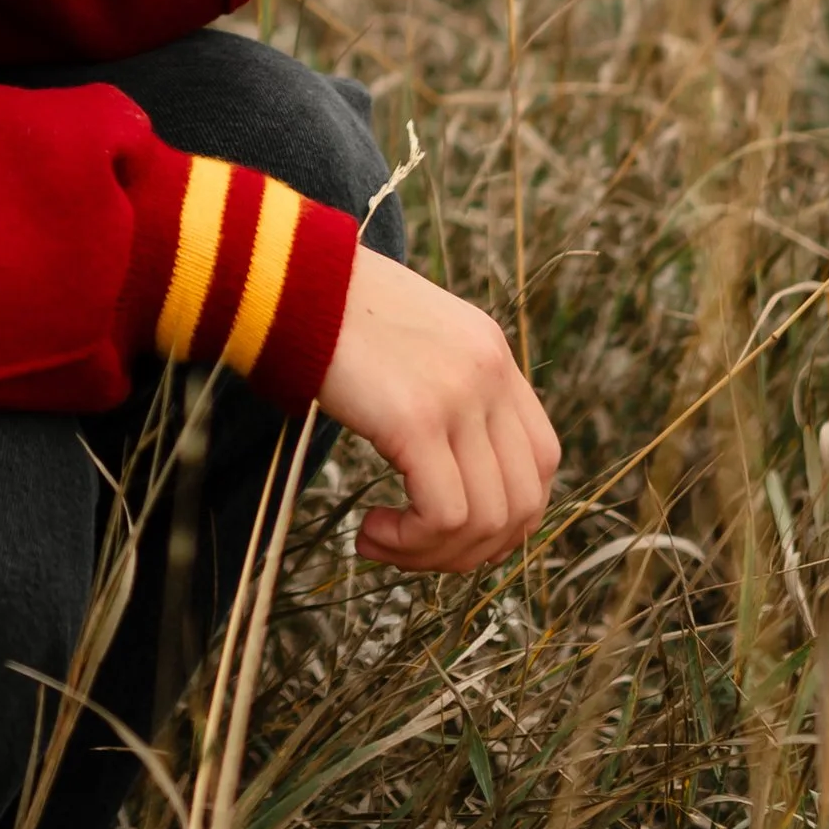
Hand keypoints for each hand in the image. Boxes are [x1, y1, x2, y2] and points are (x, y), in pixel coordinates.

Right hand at [318, 247, 558, 572]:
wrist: (285, 275)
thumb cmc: (327, 312)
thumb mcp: (409, 342)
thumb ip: (441, 389)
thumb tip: (444, 468)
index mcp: (492, 353)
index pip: (543, 458)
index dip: (507, 513)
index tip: (449, 529)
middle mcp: (491, 373)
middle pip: (525, 500)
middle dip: (473, 549)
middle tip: (413, 550)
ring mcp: (460, 395)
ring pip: (487, 519)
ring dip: (434, 553)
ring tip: (381, 541)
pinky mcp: (417, 419)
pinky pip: (443, 514)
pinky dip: (411, 542)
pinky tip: (370, 529)